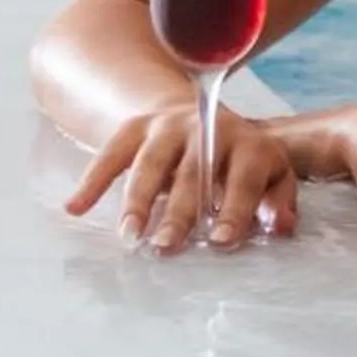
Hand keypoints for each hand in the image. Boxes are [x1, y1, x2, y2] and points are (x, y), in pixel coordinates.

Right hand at [64, 102, 299, 252]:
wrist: (202, 110)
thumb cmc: (241, 159)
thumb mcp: (271, 174)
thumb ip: (278, 202)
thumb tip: (281, 228)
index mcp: (249, 145)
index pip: (244, 177)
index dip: (236, 209)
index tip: (219, 241)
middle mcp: (209, 130)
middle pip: (194, 174)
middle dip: (179, 212)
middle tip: (166, 247)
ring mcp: (169, 126)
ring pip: (150, 163)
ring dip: (137, 201)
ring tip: (129, 236)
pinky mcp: (136, 127)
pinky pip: (111, 153)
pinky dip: (93, 180)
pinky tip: (75, 207)